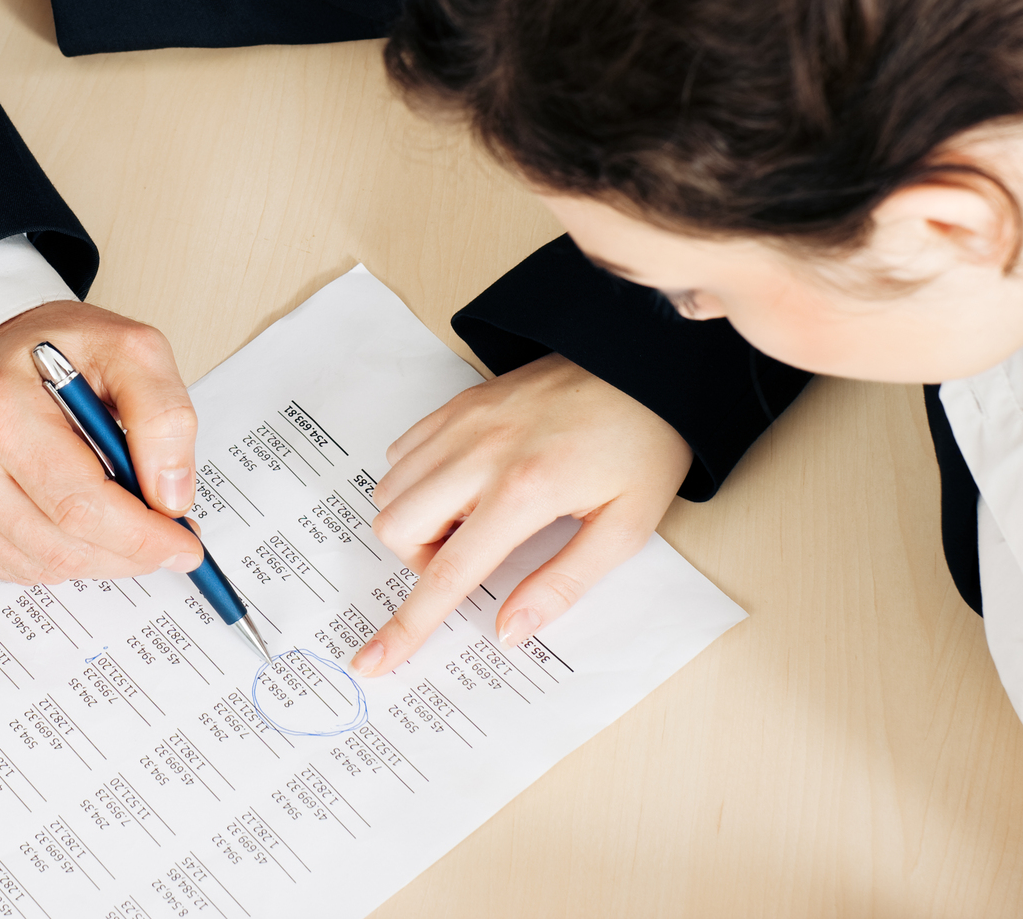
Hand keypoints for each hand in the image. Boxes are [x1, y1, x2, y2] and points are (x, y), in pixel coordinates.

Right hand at [0, 300, 204, 582]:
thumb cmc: (55, 352)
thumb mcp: (130, 350)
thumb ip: (164, 415)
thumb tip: (171, 497)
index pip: (81, 504)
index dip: (142, 536)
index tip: (184, 544)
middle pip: (66, 546)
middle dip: (130, 552)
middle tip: (168, 537)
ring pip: (46, 567)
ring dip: (100, 556)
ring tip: (120, 513)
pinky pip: (19, 569)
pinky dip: (62, 555)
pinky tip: (72, 514)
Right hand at [350, 353, 690, 676]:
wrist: (647, 363)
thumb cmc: (645, 444)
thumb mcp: (624, 528)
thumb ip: (562, 585)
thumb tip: (509, 630)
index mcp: (524, 491)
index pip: (447, 574)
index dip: (408, 625)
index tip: (374, 659)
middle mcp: (480, 452)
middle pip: (396, 527)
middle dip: (420, 561)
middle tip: (472, 558)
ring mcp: (463, 421)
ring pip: (390, 489)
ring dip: (417, 521)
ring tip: (473, 518)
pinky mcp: (460, 402)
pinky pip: (403, 450)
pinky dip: (416, 480)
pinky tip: (461, 484)